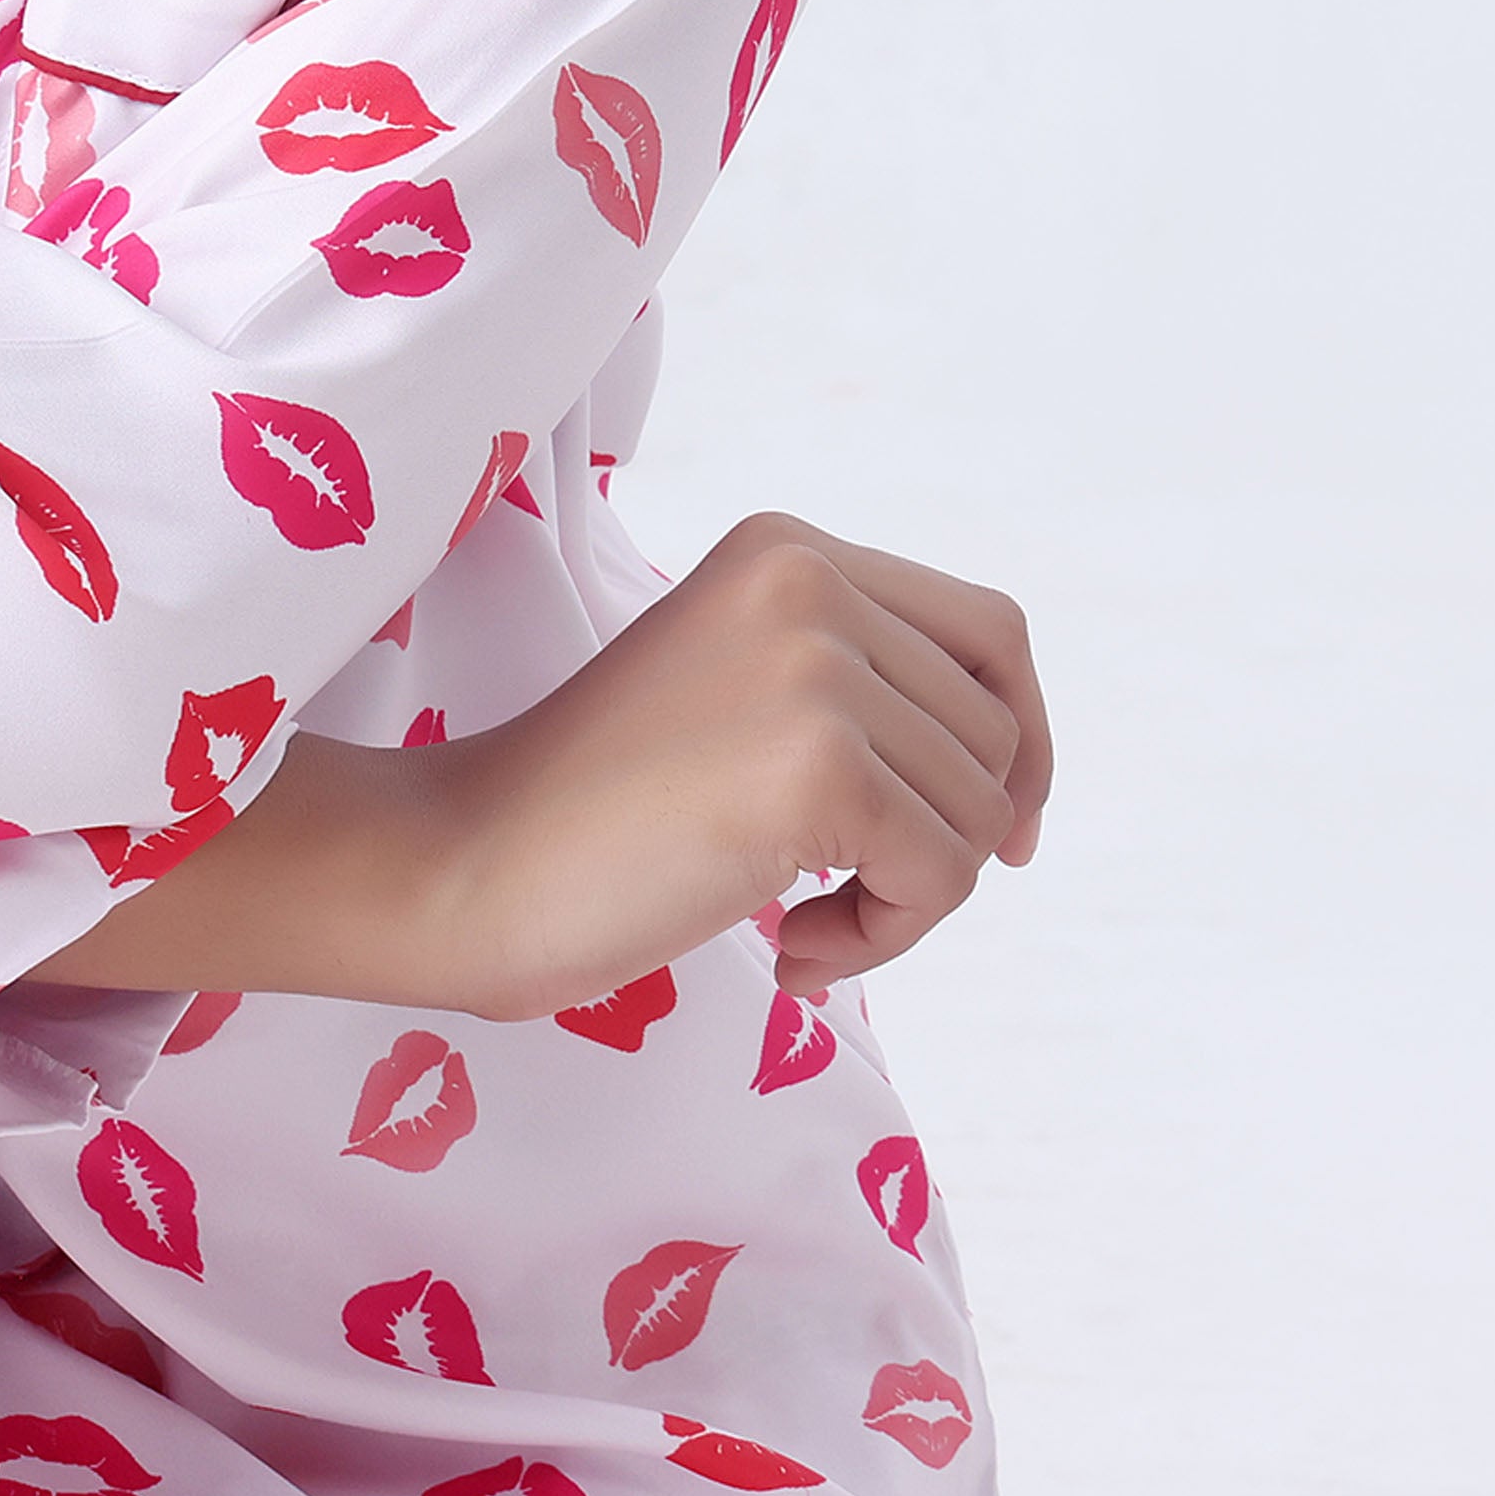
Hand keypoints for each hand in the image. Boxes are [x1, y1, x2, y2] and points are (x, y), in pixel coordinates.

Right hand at [38, 512, 1045, 1016]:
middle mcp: (810, 578)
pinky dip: (882, 941)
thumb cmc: (596, 810)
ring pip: (979, 816)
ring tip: (796, 920)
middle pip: (997, 734)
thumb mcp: (741, 690)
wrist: (473, 861)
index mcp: (787, 546)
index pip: (990, 634)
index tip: (997, 835)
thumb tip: (1021, 792)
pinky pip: (944, 880)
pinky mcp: (821, 766)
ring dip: (906, 900)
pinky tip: (787, 949)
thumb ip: (856, 687)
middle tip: (832, 896)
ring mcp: (816, 666)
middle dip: (943, 839)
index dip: (1018, 742)